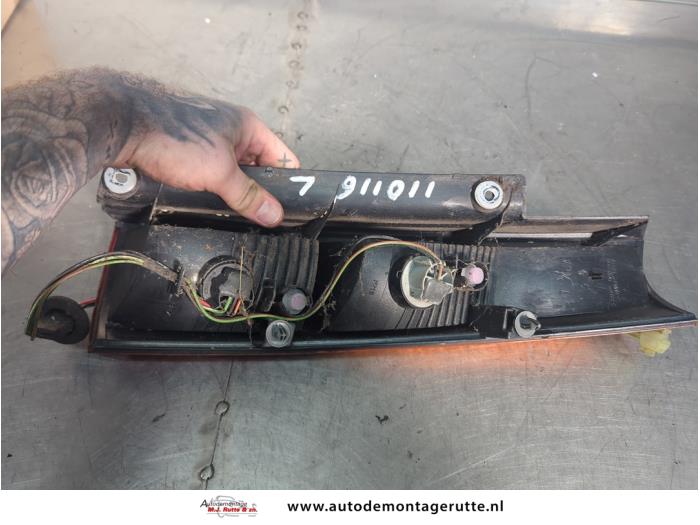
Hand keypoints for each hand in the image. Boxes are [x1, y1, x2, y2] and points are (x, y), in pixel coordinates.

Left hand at [116, 101, 298, 226]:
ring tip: (231, 212)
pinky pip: (209, 172)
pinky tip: (207, 202)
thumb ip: (248, 195)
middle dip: (257, 191)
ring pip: (231, 171)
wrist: (122, 124)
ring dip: (231, 190)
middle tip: (258, 217)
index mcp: (247, 125)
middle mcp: (230, 128)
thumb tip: (273, 214)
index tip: (286, 209)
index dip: (288, 183)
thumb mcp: (219, 172)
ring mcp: (207, 138)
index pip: (282, 157)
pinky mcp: (186, 149)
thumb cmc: (174, 135)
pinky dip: (211, 187)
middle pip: (256, 167)